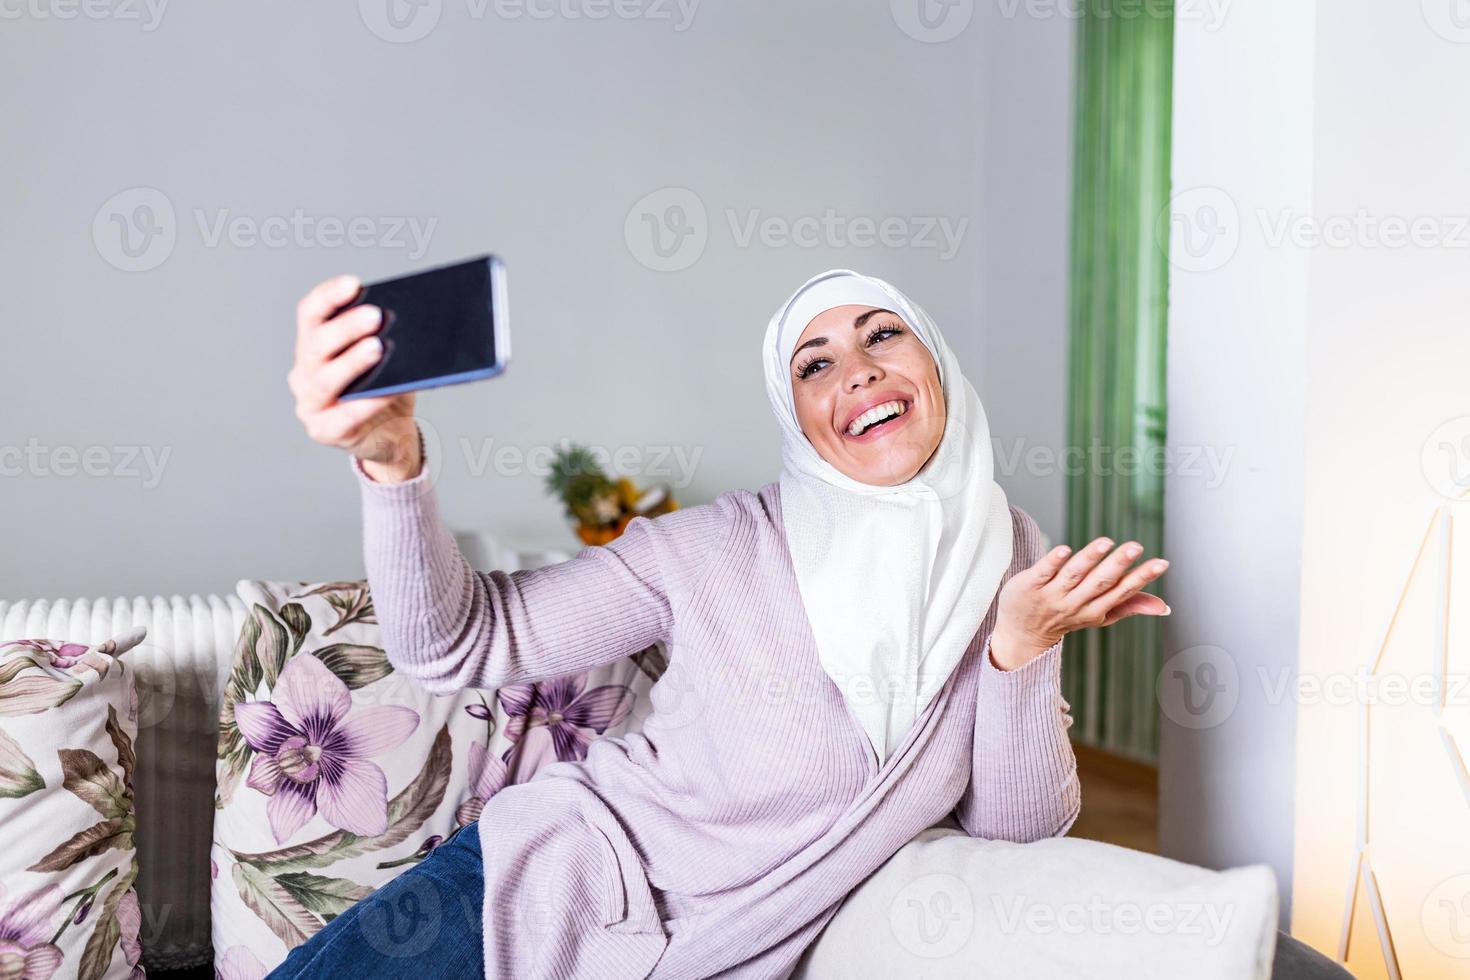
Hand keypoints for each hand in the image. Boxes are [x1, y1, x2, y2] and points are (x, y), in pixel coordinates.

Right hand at [288, 274, 421, 482]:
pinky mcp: (324, 430)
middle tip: (375, 315)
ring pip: (326, 379)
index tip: (354, 284)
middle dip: (346, 327)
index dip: (329, 296)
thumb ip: (385, 340)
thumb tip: (411, 317)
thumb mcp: (385, 361)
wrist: (391, 436)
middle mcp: (304, 373)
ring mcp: (310, 403)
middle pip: (318, 344)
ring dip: (352, 361)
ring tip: (377, 348)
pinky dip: (366, 403)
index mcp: (314, 347)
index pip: (311, 313)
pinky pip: (344, 416)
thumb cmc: (385, 391)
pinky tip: (386, 392)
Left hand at [989, 537, 1170, 670]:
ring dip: (1089, 559)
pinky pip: (1042, 573)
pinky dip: (1053, 562)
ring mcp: (1051, 595)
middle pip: (1100, 583)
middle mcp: (1075, 604)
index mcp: (1096, 610)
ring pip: (1073, 575)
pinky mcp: (1030, 586)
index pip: (1122, 591)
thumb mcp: (1099, 615)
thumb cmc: (1067, 615)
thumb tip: (1165, 607)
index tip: (1162, 563)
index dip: (1142, 577)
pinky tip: (1065, 549)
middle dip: (1118, 565)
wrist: (1023, 632)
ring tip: (1106, 542)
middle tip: (1136, 546)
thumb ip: (1129, 606)